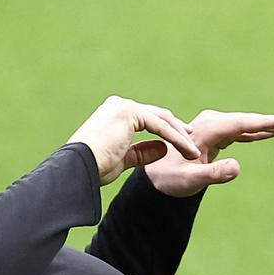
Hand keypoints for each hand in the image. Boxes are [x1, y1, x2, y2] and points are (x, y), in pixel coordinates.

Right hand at [67, 96, 200, 185]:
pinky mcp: (129, 112)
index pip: (147, 119)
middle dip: (177, 129)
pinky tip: (187, 149)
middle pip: (157, 115)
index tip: (182, 141)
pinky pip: (159, 126)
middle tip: (193, 140)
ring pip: (161, 120)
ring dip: (180, 136)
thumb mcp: (123, 159)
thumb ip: (142, 151)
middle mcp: (118, 106)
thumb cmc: (94, 168)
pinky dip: (175, 139)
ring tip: (194, 151)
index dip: (167, 130)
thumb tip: (163, 148)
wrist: (79, 168)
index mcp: (114, 115)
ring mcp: (124, 107)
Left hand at [144, 110, 273, 196]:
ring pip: (250, 125)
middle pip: (250, 121)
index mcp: (205, 130)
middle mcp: (212, 123)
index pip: (240, 125)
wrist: (156, 174)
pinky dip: (262, 131)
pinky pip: (245, 131)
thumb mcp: (189, 182)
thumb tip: (237, 168)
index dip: (264, 123)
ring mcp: (216, 126)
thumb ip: (212, 174)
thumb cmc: (169, 179)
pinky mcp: (220, 133)